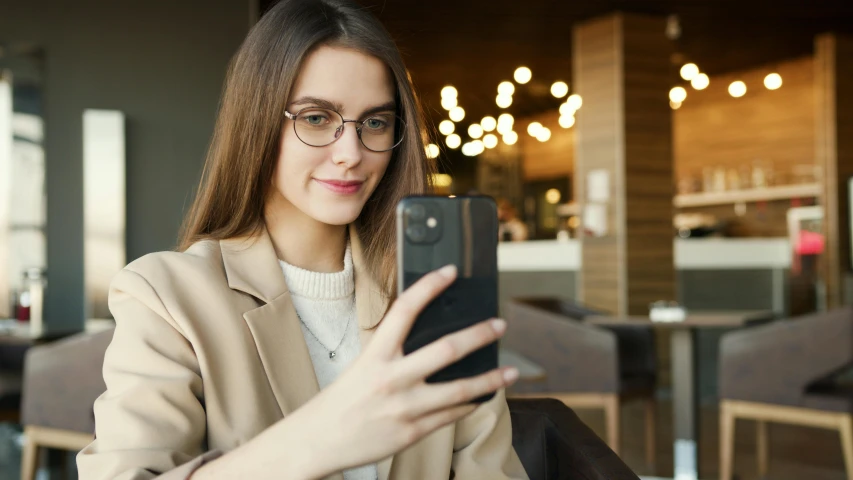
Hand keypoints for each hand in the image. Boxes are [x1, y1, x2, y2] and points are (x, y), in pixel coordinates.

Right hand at [288, 264, 517, 477]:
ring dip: (491, 379)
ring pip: (460, 390)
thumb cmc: (341, 400)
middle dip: (479, 335)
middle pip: (447, 349)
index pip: (405, 310)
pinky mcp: (412, 432)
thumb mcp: (362, 366)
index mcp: (375, 356)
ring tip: (512, 371)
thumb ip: (393, 352)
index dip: (429, 286)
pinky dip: (471, 404)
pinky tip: (484, 396)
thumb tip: (430, 335)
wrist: (318, 440)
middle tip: (499, 325)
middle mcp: (392, 379)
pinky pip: (452, 416)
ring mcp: (405, 408)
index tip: (450, 272)